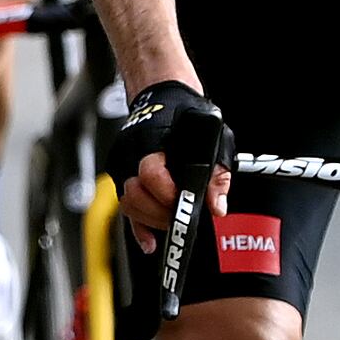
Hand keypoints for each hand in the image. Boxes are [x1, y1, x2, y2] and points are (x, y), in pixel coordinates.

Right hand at [104, 79, 225, 243]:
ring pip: (128, 204)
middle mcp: (131, 155)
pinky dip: (139, 229)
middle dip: (159, 213)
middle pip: (134, 195)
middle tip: (180, 216)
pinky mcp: (123, 177)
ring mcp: (123, 166)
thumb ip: (216, 175)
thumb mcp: (214, 139)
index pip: (150, 175)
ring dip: (150, 220)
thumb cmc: (188, 115)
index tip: (184, 203)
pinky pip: (126, 209)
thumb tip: (216, 207)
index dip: (167, 195)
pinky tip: (151, 243)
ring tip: (171, 220)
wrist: (164, 96)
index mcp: (151, 142)